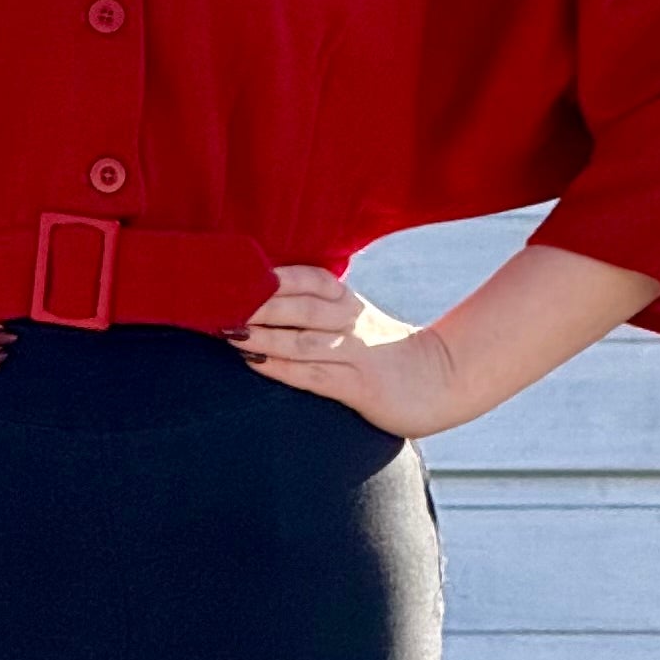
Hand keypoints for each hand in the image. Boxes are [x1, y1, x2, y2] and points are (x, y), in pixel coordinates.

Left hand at [226, 265, 465, 434]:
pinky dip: (281, 368)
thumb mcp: (357, 322)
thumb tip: (265, 300)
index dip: (279, 276)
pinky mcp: (358, 386)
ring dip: (262, 335)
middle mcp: (352, 322)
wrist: (439, 382)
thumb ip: (319, 310)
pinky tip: (255, 364)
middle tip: (220, 302)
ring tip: (228, 331)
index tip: (242, 273)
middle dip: (259, 305)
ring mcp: (356, 354)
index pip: (313, 279)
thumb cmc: (385, 353)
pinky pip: (313, 375)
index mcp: (350, 302)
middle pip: (301, 306)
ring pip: (302, 340)